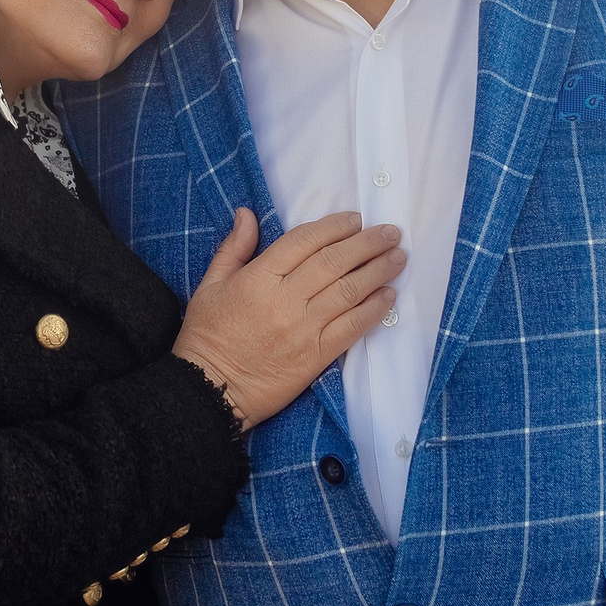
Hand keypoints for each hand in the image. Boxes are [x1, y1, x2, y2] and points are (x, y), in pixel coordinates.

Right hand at [174, 209, 403, 431]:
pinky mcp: (315, 356)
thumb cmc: (207, 336)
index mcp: (258, 278)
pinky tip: (388, 297)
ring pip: (349, 292)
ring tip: (397, 258)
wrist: (210, 390)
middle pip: (334, 262)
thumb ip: (233, 248)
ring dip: (378, 272)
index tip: (355, 218)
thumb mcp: (210, 286)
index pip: (304, 241)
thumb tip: (248, 214)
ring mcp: (303, 329)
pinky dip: (373, 310)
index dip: (334, 227)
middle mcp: (284, 300)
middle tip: (390, 232)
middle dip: (367, 244)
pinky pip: (351, 328)